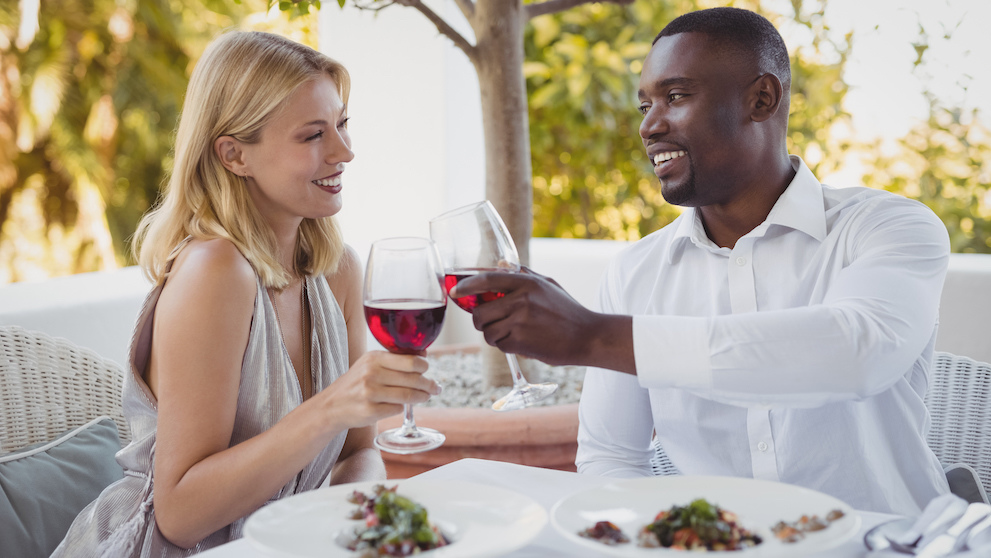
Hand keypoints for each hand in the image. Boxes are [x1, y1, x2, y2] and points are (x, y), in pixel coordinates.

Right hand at [318, 350, 440, 429]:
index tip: (428, 370)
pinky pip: (397, 409)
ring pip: (408, 396)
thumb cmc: (356, 383)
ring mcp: (370, 393)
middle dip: (429, 384)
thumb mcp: (369, 364)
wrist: (331, 406)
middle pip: (413, 379)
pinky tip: (401, 406)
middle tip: (436, 388)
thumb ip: (394, 359)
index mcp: (374, 358)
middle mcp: (371, 373)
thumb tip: (423, 356)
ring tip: (426, 397)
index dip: (424, 367)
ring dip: (421, 397)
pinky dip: (402, 408)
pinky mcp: (370, 411)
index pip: (410, 361)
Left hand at [451, 267, 631, 369]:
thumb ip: (522, 274)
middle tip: (490, 323)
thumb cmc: (567, 310)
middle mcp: (521, 299)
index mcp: (526, 282)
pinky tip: (523, 342)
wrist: (587, 336)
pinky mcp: (521, 341)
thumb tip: (499, 264)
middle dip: (480, 321)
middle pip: (479, 313)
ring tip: (513, 333)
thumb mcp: (548, 284)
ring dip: (495, 336)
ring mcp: (520, 321)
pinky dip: (506, 346)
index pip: (487, 280)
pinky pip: (499, 345)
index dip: (466, 286)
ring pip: (487, 332)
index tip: (454, 292)